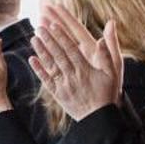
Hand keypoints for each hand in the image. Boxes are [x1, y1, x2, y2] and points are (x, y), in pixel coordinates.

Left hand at [29, 3, 123, 121]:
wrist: (98, 118)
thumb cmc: (107, 94)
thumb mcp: (113, 74)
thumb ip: (106, 56)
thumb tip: (100, 39)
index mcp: (85, 69)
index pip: (71, 49)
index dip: (62, 36)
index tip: (54, 25)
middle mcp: (73, 76)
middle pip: (58, 55)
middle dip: (49, 40)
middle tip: (39, 26)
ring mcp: (64, 85)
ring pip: (51, 66)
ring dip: (41, 51)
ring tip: (33, 38)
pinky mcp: (58, 94)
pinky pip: (47, 81)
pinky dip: (39, 70)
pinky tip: (32, 59)